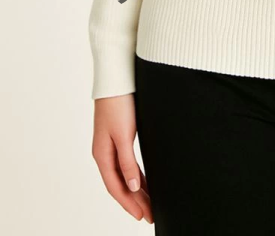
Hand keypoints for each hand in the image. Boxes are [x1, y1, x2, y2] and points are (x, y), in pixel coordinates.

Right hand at [91, 94, 153, 223]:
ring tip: (150, 203)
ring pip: (125, 175)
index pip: (116, 187)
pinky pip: (127, 164)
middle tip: (151, 214)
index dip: (129, 204)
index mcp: (102, 155)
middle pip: (121, 183)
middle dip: (135, 201)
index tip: (143, 216)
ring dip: (137, 190)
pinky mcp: (120, 136)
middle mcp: (105, 153)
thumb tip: (132, 187)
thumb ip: (127, 161)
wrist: (116, 79)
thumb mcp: (123, 134)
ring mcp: (111, 145)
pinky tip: (145, 181)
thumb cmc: (118, 104)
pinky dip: (136, 175)